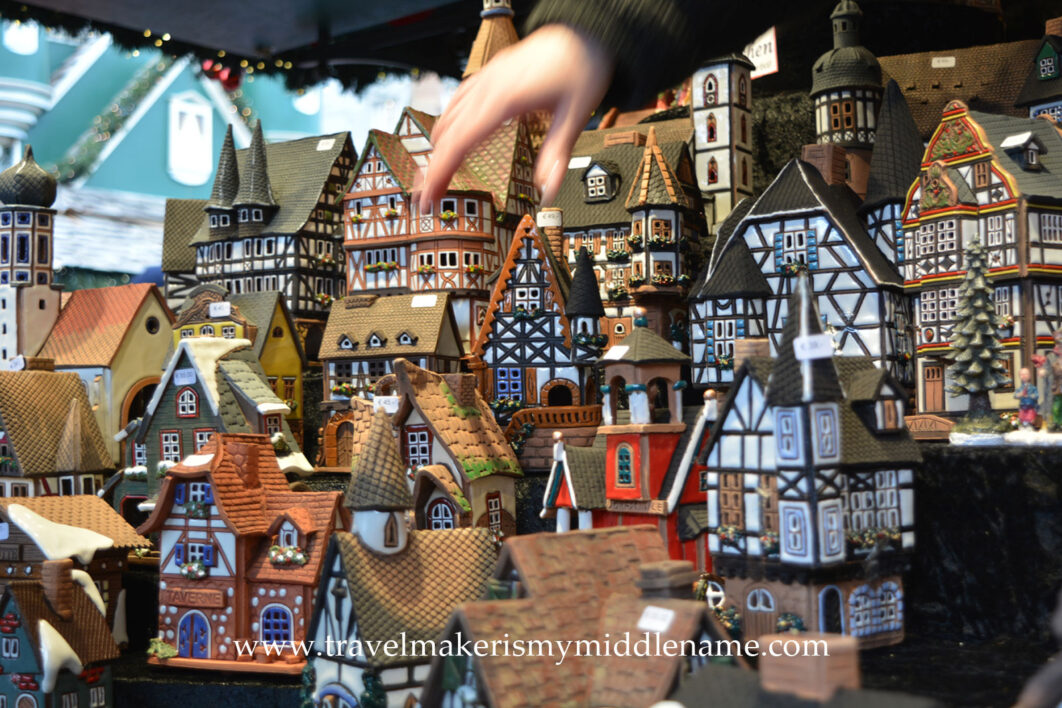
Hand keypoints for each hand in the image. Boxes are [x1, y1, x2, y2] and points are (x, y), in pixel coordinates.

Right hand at [418, 24, 613, 209]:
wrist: (580, 32)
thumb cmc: (580, 67)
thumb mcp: (576, 114)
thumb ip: (558, 153)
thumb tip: (548, 188)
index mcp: (504, 100)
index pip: (460, 143)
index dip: (440, 172)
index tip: (429, 196)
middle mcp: (489, 88)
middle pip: (448, 134)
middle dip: (433, 167)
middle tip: (426, 197)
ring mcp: (487, 79)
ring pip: (448, 116)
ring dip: (438, 147)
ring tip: (434, 174)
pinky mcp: (491, 75)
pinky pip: (458, 100)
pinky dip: (448, 123)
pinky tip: (447, 133)